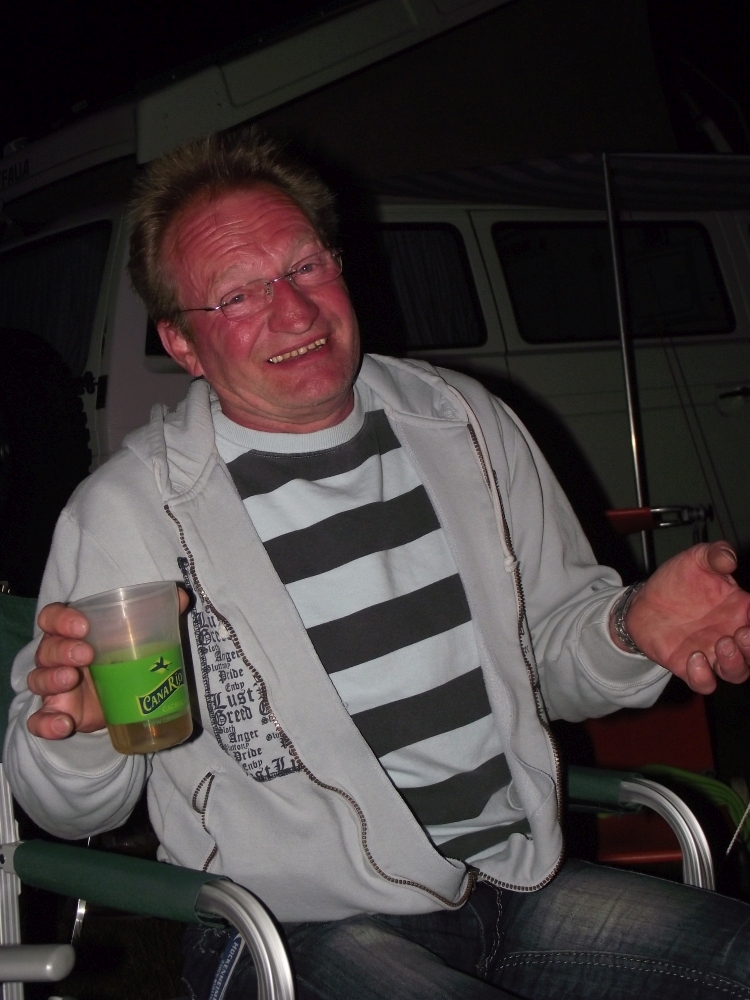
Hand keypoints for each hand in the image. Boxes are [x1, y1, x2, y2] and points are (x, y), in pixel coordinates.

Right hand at [27, 589, 190, 739]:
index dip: (61, 619)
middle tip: (86, 655)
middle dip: (63, 650)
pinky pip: (39, 720)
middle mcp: (56, 656)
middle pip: (47, 648)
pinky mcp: (58, 712)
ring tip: (72, 680)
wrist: (119, 698)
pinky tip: (62, 724)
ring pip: (38, 680)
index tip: (83, 625)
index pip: (52, 617)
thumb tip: (181, 597)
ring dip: (52, 679)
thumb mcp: (136, 636)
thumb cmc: (121, 656)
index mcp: (70, 632)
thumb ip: (155, 614)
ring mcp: (53, 685)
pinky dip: (46, 723)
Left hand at [618, 541, 749, 693]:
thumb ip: (715, 554)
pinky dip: (704, 677)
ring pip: (738, 673)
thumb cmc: (678, 580)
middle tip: (742, 633)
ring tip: (722, 644)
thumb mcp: (697, 559)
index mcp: (742, 609)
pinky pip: (705, 683)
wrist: (644, 601)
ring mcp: (711, 653)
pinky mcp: (688, 667)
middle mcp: (732, 634)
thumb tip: (729, 558)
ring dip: (736, 663)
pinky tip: (694, 657)